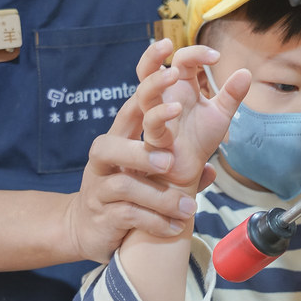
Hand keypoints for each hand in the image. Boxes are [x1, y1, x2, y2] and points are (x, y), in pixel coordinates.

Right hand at [66, 95, 205, 263]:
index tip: (174, 71)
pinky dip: (154, 222)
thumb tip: (212, 170)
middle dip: (141, 152)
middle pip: (110, 145)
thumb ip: (181, 171)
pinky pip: (127, 215)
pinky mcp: (102, 216)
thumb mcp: (150, 175)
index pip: (131, 108)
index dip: (148, 89)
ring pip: (123, 185)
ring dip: (159, 196)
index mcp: (118, 140)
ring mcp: (99, 189)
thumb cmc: (126, 195)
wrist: (88, 230)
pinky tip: (175, 228)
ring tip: (188, 207)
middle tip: (171, 161)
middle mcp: (103, 160)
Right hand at [133, 39, 250, 188]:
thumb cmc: (199, 141)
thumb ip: (231, 94)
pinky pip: (151, 123)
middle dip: (152, 54)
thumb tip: (246, 72)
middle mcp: (163, 99)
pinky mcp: (154, 139)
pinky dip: (161, 114)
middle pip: (147, 69)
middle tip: (167, 43)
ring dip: (156, 81)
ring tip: (174, 73)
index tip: (217, 57)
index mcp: (179, 88)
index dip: (196, 53)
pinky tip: (176, 107)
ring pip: (143, 93)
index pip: (181, 60)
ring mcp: (155, 117)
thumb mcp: (220, 115)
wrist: (191, 171)